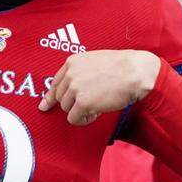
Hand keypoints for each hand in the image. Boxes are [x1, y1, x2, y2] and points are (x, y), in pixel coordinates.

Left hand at [39, 50, 160, 124]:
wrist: (136, 71)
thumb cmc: (122, 66)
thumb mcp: (95, 61)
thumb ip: (81, 72)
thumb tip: (72, 88)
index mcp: (72, 63)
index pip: (54, 83)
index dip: (50, 97)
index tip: (44, 106)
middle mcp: (70, 75)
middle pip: (61, 98)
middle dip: (73, 103)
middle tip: (91, 103)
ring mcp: (75, 89)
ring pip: (67, 109)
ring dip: (80, 111)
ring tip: (97, 106)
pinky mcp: (83, 102)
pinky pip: (74, 118)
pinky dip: (84, 120)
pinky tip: (96, 114)